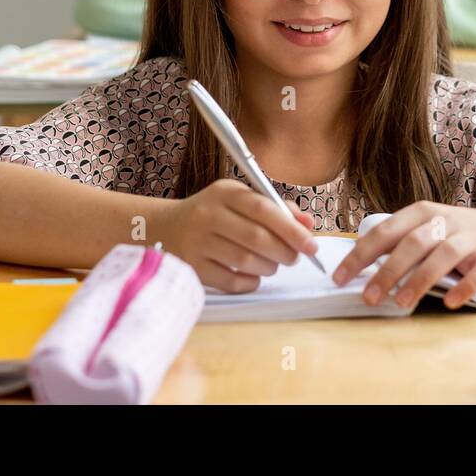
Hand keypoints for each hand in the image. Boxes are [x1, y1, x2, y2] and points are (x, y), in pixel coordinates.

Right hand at [161, 179, 316, 292]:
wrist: (163, 228)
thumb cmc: (212, 214)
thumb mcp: (239, 200)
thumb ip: (276, 209)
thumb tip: (308, 225)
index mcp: (224, 192)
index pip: (265, 209)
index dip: (292, 229)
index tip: (311, 245)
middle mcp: (207, 215)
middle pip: (257, 237)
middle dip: (285, 252)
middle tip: (294, 258)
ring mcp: (197, 242)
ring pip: (246, 261)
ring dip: (269, 267)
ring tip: (273, 264)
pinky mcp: (192, 267)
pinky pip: (231, 282)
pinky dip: (251, 282)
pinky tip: (254, 276)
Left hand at [331, 203, 475, 309]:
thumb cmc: (454, 235)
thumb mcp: (425, 229)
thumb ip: (396, 244)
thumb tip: (356, 270)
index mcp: (421, 213)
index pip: (384, 232)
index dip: (360, 255)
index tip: (340, 278)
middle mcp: (445, 221)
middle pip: (412, 243)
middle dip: (388, 270)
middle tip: (369, 297)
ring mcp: (470, 238)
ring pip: (444, 255)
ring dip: (420, 279)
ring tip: (402, 302)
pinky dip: (464, 287)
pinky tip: (450, 302)